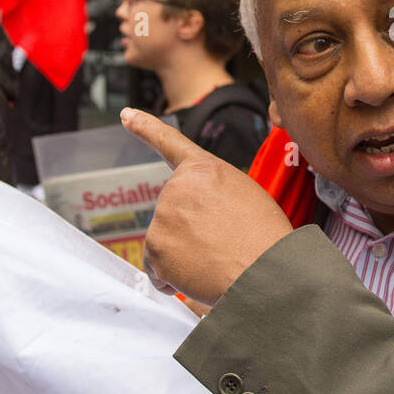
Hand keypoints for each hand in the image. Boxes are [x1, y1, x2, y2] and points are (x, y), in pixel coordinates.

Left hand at [121, 107, 292, 304]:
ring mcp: (162, 217)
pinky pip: (157, 269)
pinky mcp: (154, 248)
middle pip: (173, 212)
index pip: (169, 143)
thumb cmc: (265, 238)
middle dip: (189, 230)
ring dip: (184, 255)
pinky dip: (173, 278)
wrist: (267, 271)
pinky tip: (200, 274)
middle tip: (221, 242)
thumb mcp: (245, 196)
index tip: (126, 115)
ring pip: (165, 242)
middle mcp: (177, 187)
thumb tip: (197, 217)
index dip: (145, 127)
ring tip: (216, 258)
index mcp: (204, 169)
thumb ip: (213, 194)